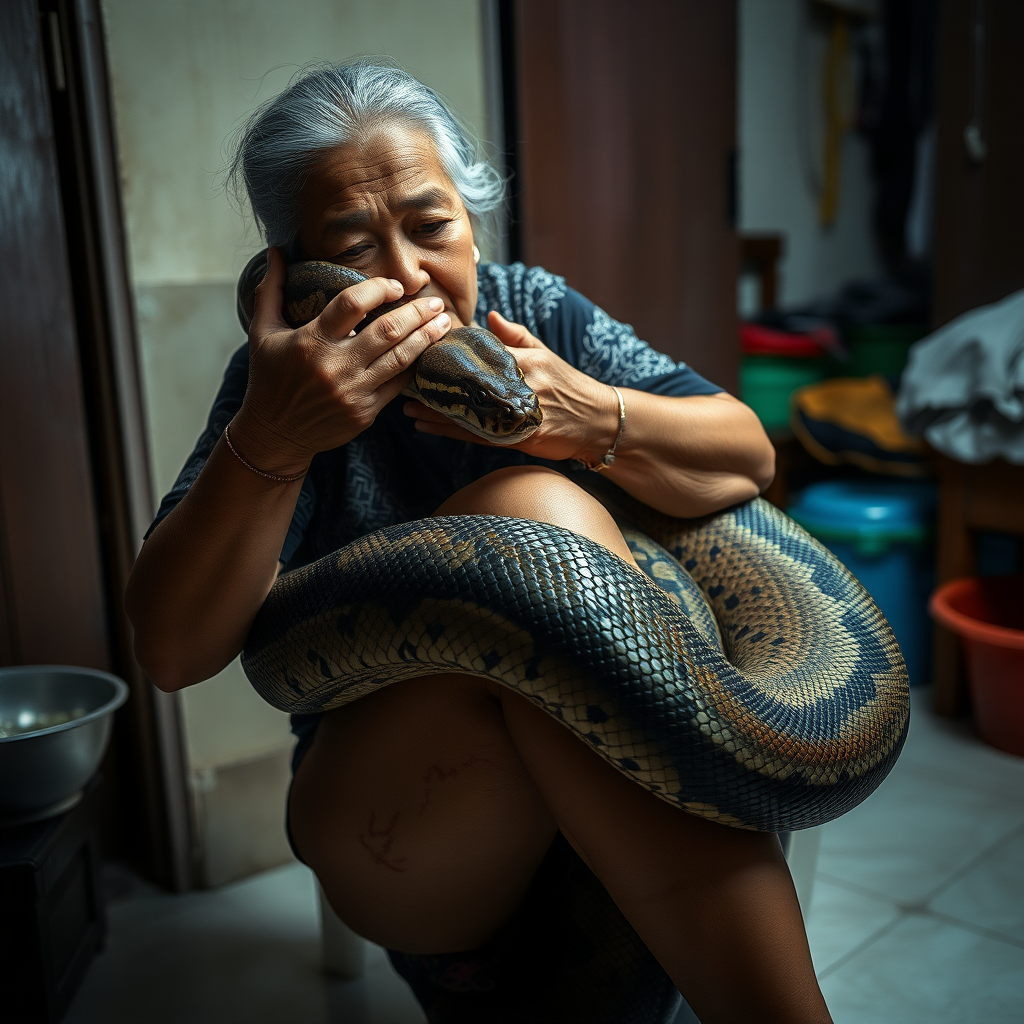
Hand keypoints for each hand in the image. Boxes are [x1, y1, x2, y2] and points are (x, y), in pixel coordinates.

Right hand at [229, 247, 452, 474]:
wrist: (275, 435)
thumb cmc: (269, 379)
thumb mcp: (263, 333)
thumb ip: (270, 290)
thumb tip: (276, 251)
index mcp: (311, 341)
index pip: (352, 304)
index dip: (378, 289)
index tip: (394, 286)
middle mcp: (335, 366)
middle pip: (388, 331)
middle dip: (417, 312)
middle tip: (435, 301)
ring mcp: (353, 391)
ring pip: (400, 359)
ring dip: (426, 338)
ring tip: (443, 322)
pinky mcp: (365, 412)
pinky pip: (398, 385)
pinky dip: (414, 367)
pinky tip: (427, 353)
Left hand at [404, 311, 619, 462]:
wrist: (597, 421)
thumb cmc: (569, 385)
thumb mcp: (545, 353)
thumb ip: (516, 335)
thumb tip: (488, 314)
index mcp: (522, 360)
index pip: (479, 352)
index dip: (448, 352)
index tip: (421, 348)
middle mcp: (518, 384)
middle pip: (467, 381)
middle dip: (435, 381)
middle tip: (405, 376)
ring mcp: (517, 412)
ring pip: (467, 409)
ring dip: (434, 408)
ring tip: (405, 404)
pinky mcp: (517, 437)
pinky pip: (476, 433)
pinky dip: (448, 430)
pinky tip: (425, 426)